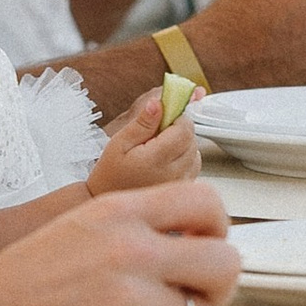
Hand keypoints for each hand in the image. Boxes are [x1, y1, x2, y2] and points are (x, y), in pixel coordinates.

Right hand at [0, 184, 241, 305]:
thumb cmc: (34, 275)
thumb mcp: (85, 223)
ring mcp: (132, 300)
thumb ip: (142, 223)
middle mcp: (131, 250)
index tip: (207, 244)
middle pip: (225, 263)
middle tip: (194, 295)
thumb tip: (204, 237)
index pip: (208, 202)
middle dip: (216, 284)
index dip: (218, 227)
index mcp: (120, 212)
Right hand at [86, 86, 203, 194]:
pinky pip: (194, 166)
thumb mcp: (119, 143)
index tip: (165, 113)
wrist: (110, 201)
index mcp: (156, 159)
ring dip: (183, 144)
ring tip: (160, 147)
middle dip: (179, 129)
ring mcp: (181, 183)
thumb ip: (142, 123)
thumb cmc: (111, 174)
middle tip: (157, 132)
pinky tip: (166, 160)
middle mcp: (173, 173)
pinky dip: (185, 158)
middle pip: (192, 139)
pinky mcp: (183, 189)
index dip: (177, 116)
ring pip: (195, 151)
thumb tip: (158, 104)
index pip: (184, 129)